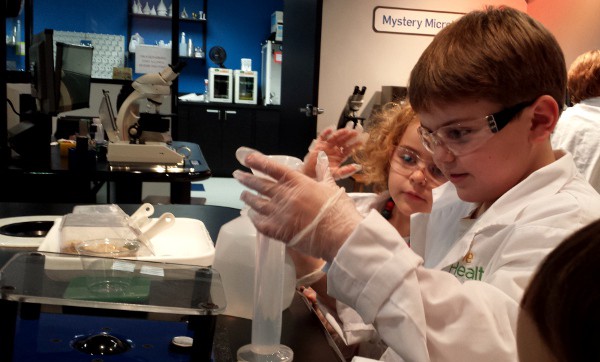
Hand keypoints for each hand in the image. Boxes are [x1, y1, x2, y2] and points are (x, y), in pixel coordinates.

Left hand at [233, 147, 362, 260]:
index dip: (258, 161)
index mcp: (298, 182)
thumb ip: (323, 172)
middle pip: (260, 185)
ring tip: (242, 195)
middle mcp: (285, 195)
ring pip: (257, 203)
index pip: (273, 168)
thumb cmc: (339, 211)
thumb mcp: (331, 186)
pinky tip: (251, 215)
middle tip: (237, 176)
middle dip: (247, 179)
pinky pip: (259, 223)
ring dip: (248, 198)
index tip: (247, 158)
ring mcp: (279, 213)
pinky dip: (254, 218)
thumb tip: (321, 157)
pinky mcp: (277, 231)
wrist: (340, 236)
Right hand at [302, 123, 366, 179]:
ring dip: (340, 133)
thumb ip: (347, 171)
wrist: (311, 173)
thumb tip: (358, 167)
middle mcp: (335, 149)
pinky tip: (331, 129)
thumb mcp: (337, 174)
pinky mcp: (319, 144)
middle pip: (343, 141)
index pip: (349, 148)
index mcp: (340, 155)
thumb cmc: (323, 173)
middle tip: (356, 132)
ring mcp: (327, 146)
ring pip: (335, 137)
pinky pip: (322, 136)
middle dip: (350, 136)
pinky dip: (326, 132)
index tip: (362, 140)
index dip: (355, 144)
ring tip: (346, 130)